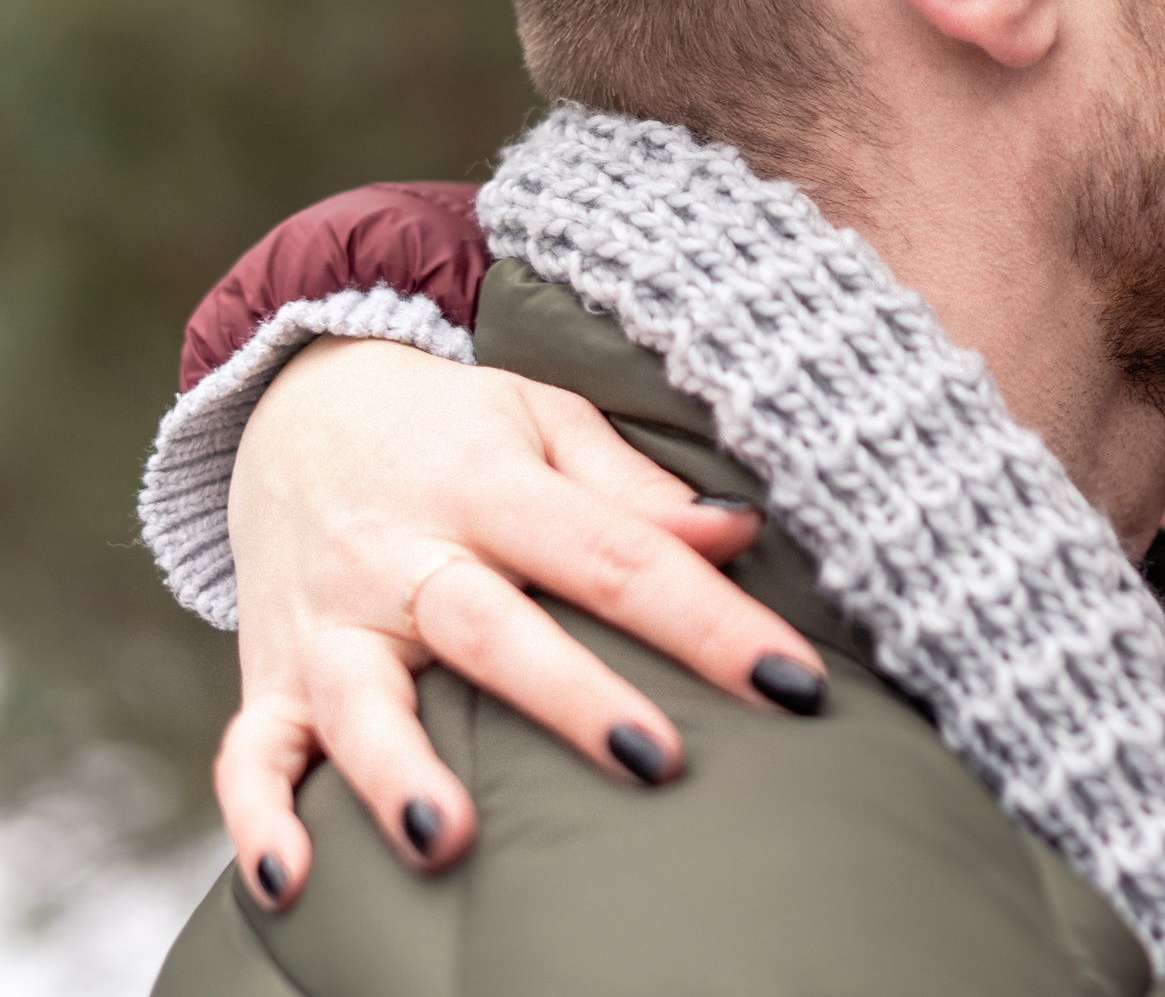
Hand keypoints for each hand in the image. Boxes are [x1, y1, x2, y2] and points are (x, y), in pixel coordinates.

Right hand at [215, 336, 826, 908]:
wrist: (293, 403)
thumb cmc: (455, 429)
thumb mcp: (545, 422)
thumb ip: (635, 489)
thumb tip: (741, 534)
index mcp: (488, 484)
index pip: (615, 556)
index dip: (707, 620)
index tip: (791, 681)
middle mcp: (403, 553)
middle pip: (490, 629)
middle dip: (571, 700)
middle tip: (656, 762)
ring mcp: (328, 621)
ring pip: (360, 702)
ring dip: (397, 774)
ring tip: (447, 839)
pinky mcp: (269, 674)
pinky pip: (249, 755)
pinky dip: (258, 820)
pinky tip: (288, 883)